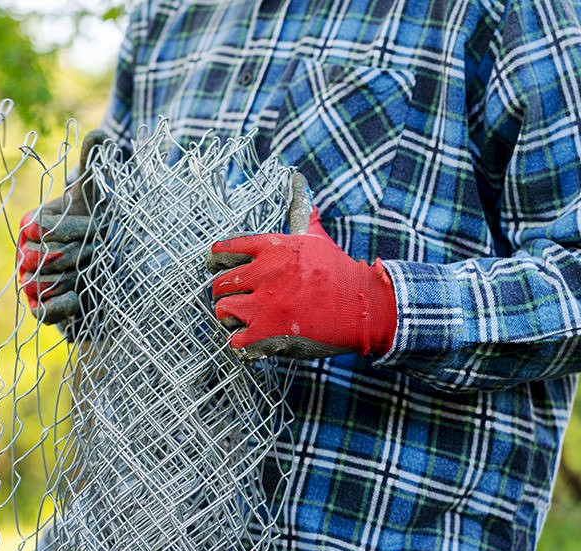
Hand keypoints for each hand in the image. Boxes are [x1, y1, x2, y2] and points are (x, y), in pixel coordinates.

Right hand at [17, 130, 106, 324]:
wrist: (105, 268)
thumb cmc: (95, 226)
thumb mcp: (95, 196)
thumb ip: (93, 166)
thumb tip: (100, 133)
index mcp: (32, 226)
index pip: (43, 228)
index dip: (74, 228)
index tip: (99, 227)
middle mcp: (26, 255)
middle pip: (47, 257)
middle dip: (82, 254)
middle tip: (101, 252)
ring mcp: (31, 284)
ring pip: (46, 284)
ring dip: (78, 278)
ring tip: (94, 272)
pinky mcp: (42, 311)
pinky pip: (44, 312)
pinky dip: (65, 305)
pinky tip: (82, 298)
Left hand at [206, 207, 396, 359]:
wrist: (362, 305)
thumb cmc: (338, 271)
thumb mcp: (314, 237)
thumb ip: (299, 210)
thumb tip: (296, 179)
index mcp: (271, 248)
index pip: (224, 249)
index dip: (217, 261)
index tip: (221, 268)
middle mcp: (264, 273)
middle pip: (219, 283)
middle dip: (225, 293)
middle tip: (237, 298)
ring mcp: (265, 303)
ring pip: (222, 310)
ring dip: (230, 317)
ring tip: (244, 320)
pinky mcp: (269, 332)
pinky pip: (235, 339)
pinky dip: (240, 342)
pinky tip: (253, 338)